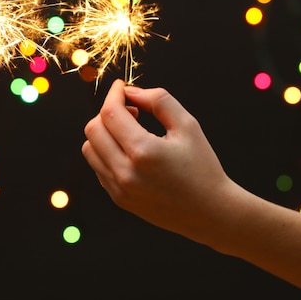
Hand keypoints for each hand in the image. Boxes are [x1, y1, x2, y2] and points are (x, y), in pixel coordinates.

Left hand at [82, 80, 231, 242]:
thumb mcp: (187, 125)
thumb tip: (130, 91)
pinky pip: (98, 167)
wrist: (210, 212)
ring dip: (104, 133)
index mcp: (143, 151)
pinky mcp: (118, 198)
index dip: (113, 94)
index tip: (120, 87)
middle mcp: (125, 172)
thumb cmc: (202, 166)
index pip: (110, 113)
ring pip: (90, 149)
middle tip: (131, 111)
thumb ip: (158, 100)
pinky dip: (106, 152)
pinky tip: (130, 151)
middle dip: (108, 112)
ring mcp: (118, 188)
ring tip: (130, 131)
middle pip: (93, 129)